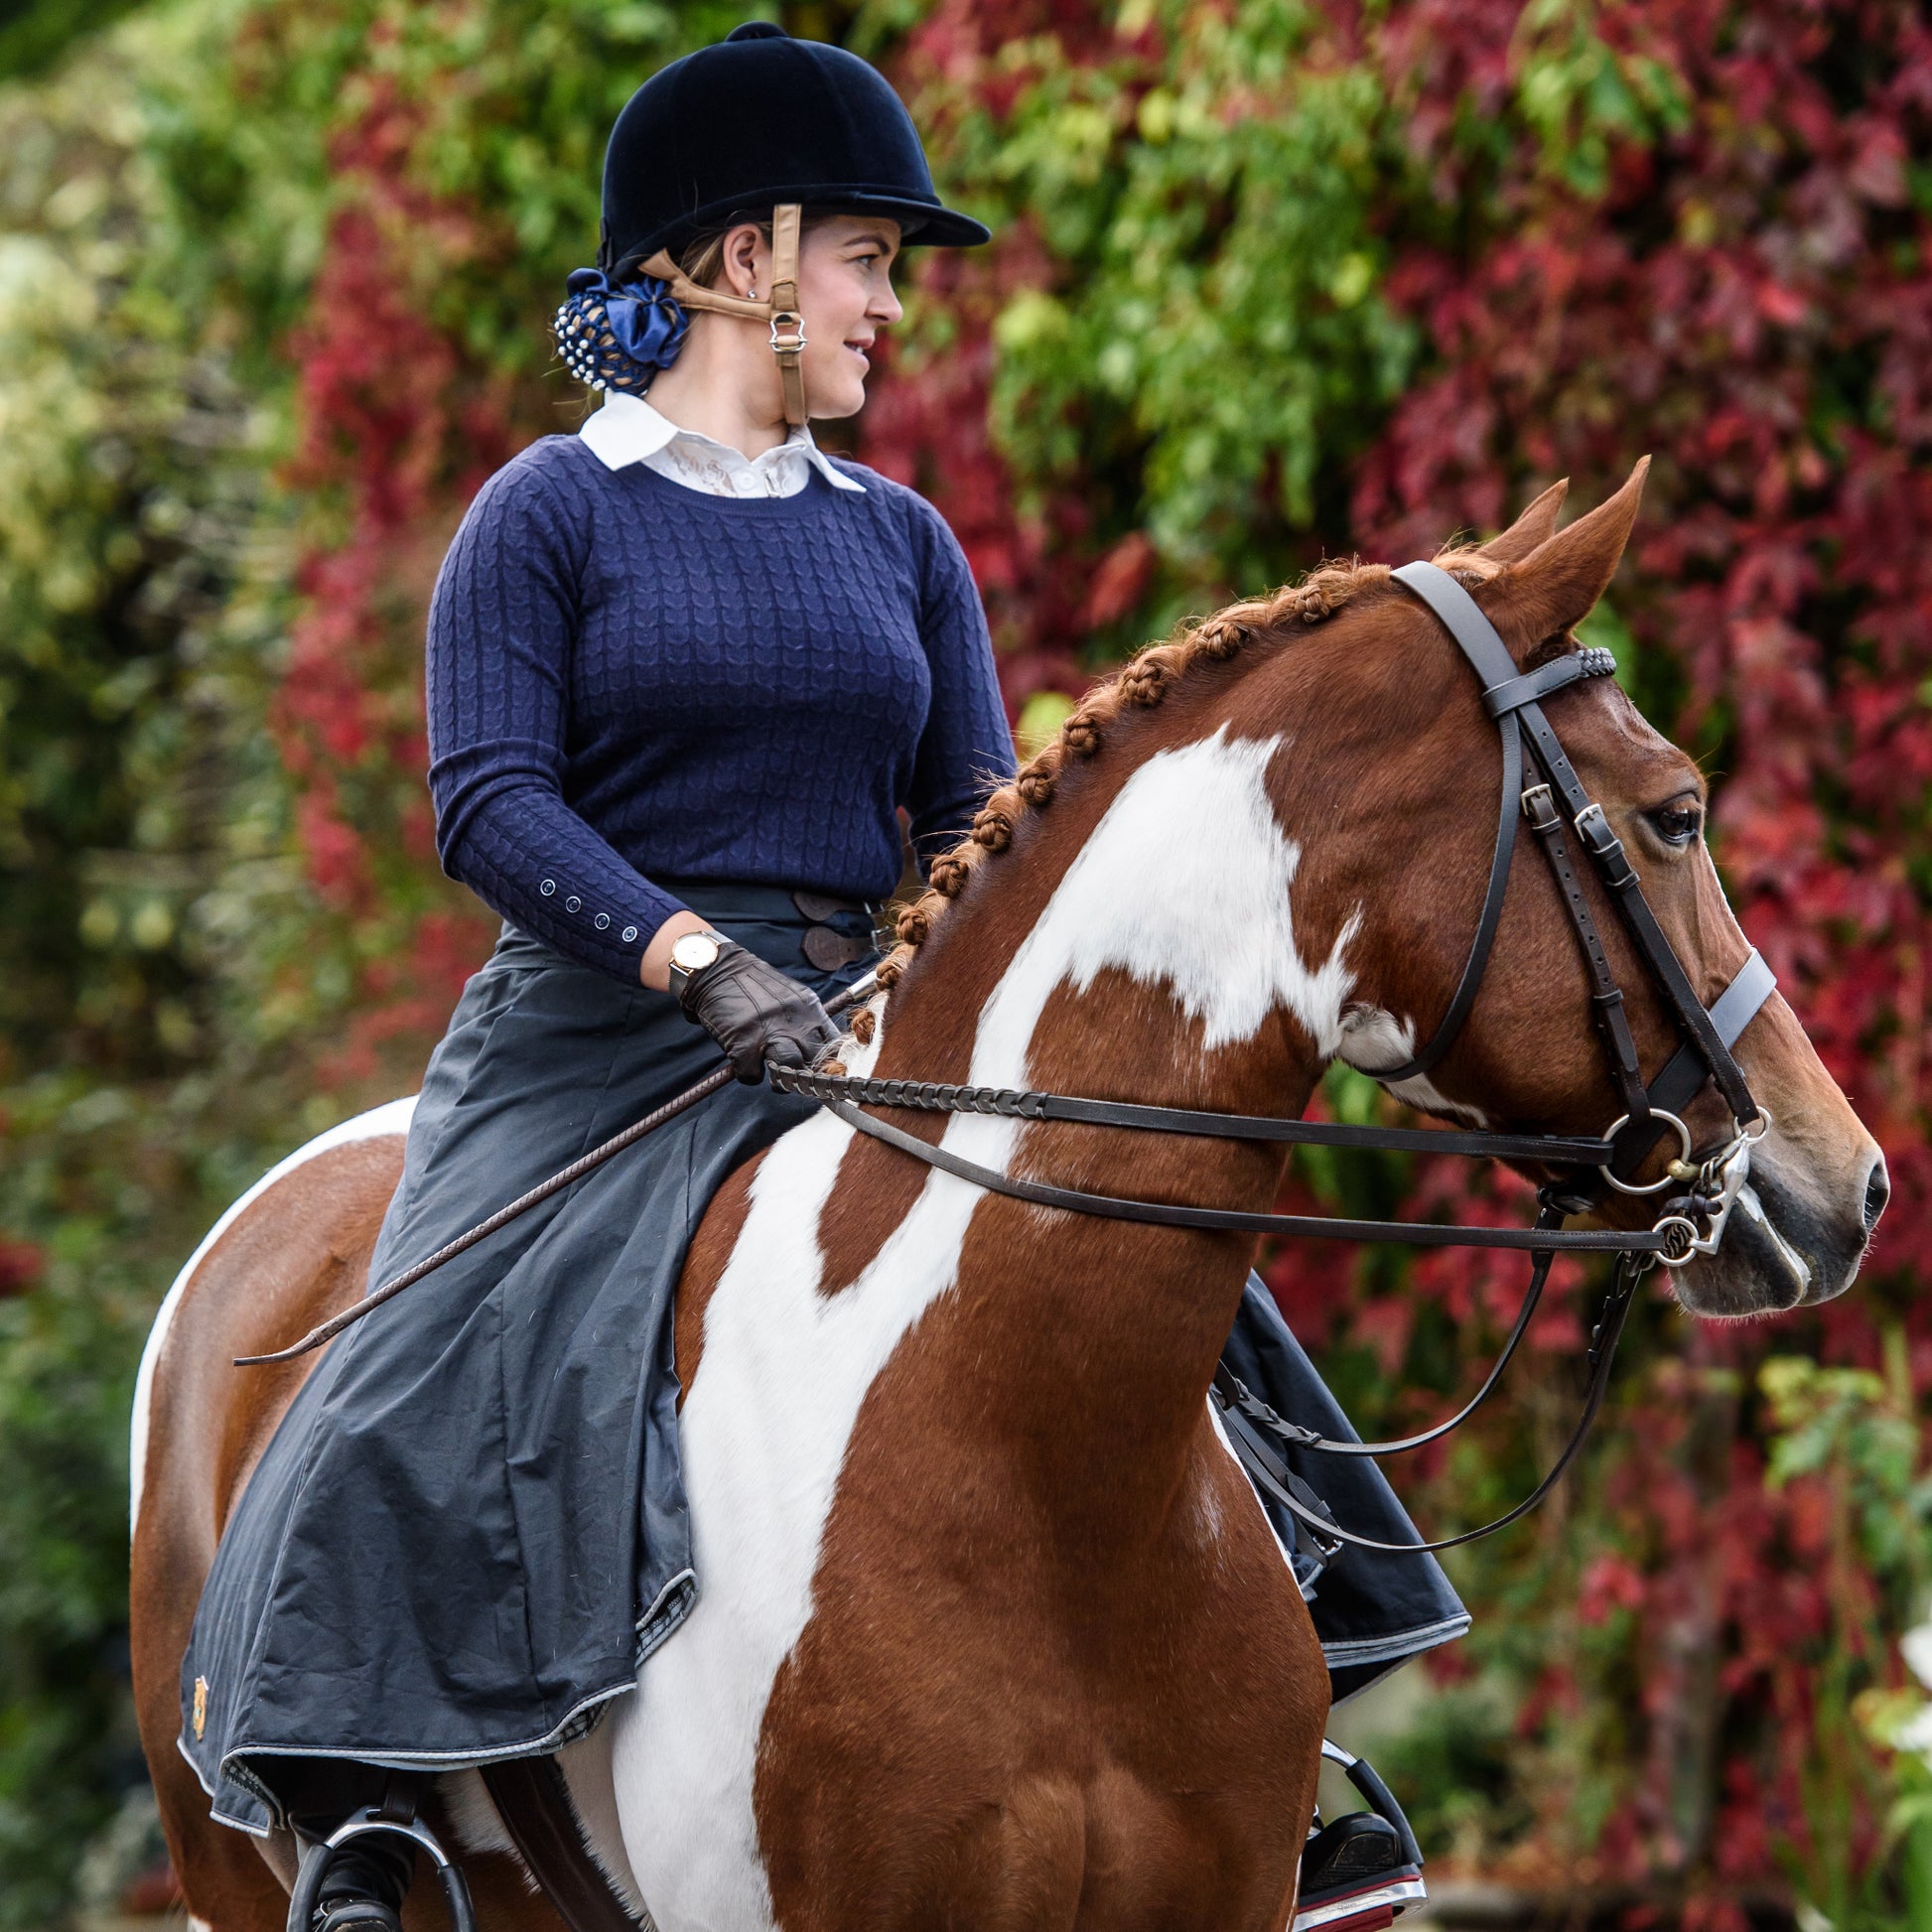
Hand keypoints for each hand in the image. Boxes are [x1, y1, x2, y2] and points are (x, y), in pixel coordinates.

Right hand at [676, 940, 839, 1083]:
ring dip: (780, 1080)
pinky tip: (744, 1063)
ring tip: (772, 1073)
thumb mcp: (789, 995)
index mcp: (809, 1008)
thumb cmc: (752, 985)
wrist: (717, 970)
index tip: (816, 1068)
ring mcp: (769, 1032)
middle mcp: (794, 1020)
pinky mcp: (743, 1044)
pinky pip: (752, 1075)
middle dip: (805, 1074)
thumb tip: (815, 1050)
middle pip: (814, 1062)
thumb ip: (805, 1018)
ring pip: (789, 1071)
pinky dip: (748, 1075)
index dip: (826, 1062)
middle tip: (793, 1075)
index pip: (833, 1045)